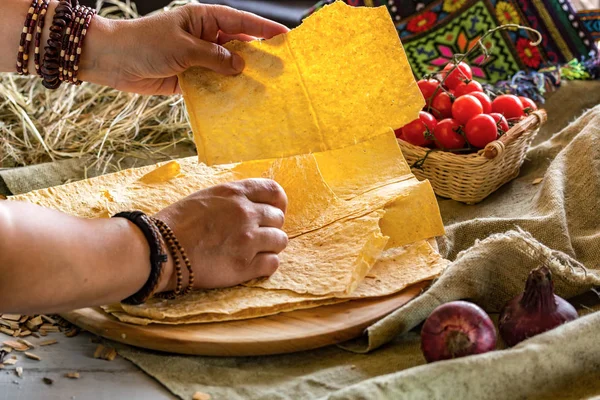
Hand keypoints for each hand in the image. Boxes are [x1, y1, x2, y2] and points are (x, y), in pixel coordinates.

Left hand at [80, 4, 288, 94]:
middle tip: (281, 69)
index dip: (264, 28)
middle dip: (258, 57)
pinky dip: (225, 92)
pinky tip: (239, 101)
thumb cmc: (145, 43)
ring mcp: (198, 59)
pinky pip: (213, 85)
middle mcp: (204, 38)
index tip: (286, 36)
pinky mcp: (190, 78)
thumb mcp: (183, 47)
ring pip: (227, 68)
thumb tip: (241, 67)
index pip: (240, 21)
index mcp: (203, 19)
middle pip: (238, 47)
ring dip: (242, 78)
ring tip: (265, 88)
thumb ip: (214, 57)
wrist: (112, 61)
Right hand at [154, 179, 287, 291]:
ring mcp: (247, 240)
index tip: (274, 211)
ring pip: (280, 241)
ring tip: (253, 251)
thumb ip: (233, 199)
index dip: (278, 203)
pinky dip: (266, 265)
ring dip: (270, 246)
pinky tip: (252, 265)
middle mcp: (245, 213)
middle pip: (278, 218)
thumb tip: (254, 204)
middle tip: (254, 236)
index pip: (274, 191)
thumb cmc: (177, 223)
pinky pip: (273, 264)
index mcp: (235, 193)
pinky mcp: (244, 266)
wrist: (160, 250)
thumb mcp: (207, 197)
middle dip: (270, 227)